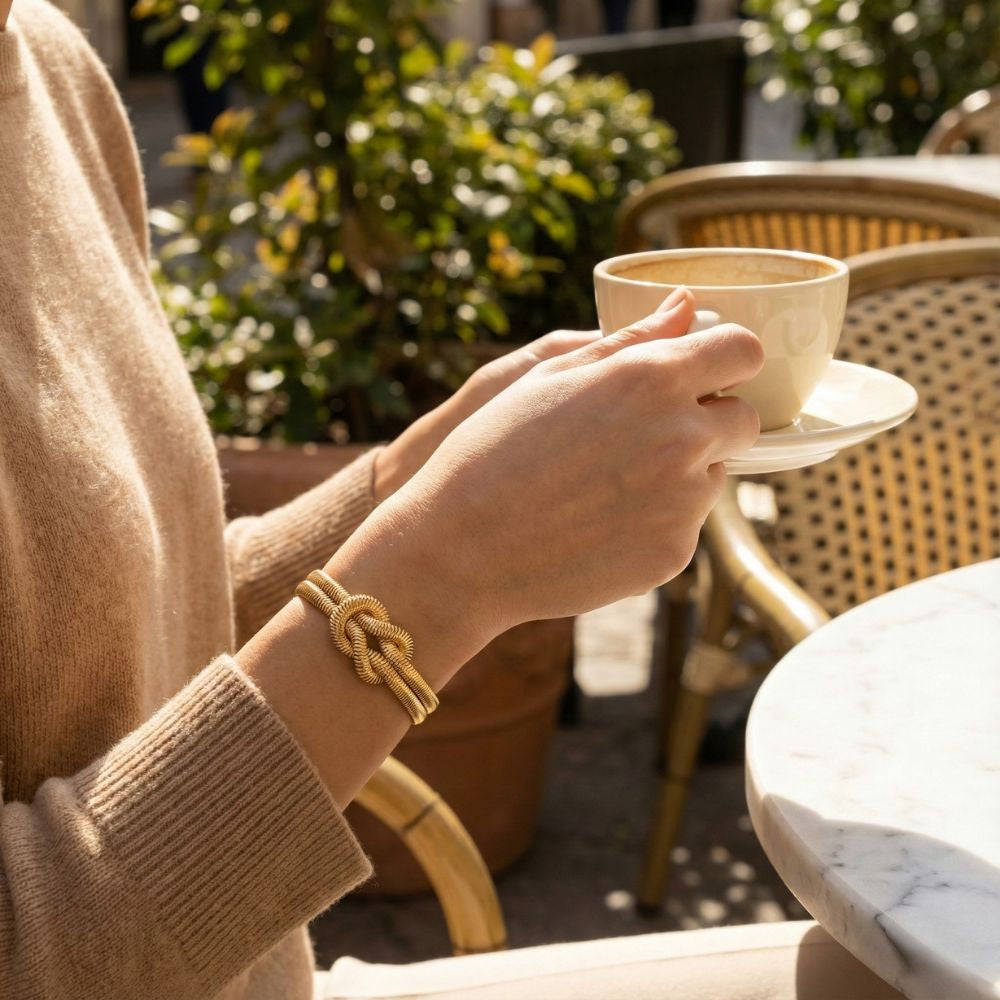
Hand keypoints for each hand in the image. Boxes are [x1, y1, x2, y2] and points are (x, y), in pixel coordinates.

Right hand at [329, 289, 761, 676]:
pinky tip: (599, 524)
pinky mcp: (675, 553)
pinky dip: (657, 521)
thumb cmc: (491, 450)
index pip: (742, 351)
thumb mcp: (550, 375)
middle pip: (744, 419)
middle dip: (713, 418)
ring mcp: (684, 501)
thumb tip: (686, 307)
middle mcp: (682, 436)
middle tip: (652, 433)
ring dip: (682, 472)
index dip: (729, 358)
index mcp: (651, 378)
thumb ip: (631, 340)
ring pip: (714, 475)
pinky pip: (686, 526)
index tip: (711, 369)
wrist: (462, 549)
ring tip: (606, 485)